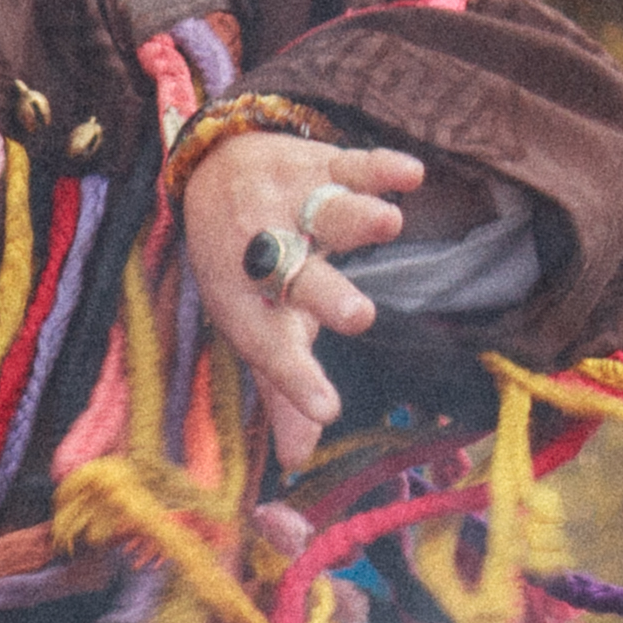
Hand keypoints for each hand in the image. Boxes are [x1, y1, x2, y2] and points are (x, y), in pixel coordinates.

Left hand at [185, 129, 425, 471]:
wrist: (214, 172)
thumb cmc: (247, 270)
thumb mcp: (258, 325)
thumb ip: (283, 390)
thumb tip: (299, 459)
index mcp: (245, 304)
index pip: (267, 347)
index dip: (295, 380)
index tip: (326, 411)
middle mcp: (262, 254)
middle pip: (293, 277)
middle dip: (324, 295)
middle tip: (358, 317)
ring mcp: (288, 206)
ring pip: (322, 212)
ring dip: (353, 218)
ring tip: (387, 224)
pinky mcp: (313, 165)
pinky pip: (348, 163)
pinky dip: (377, 167)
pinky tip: (409, 176)